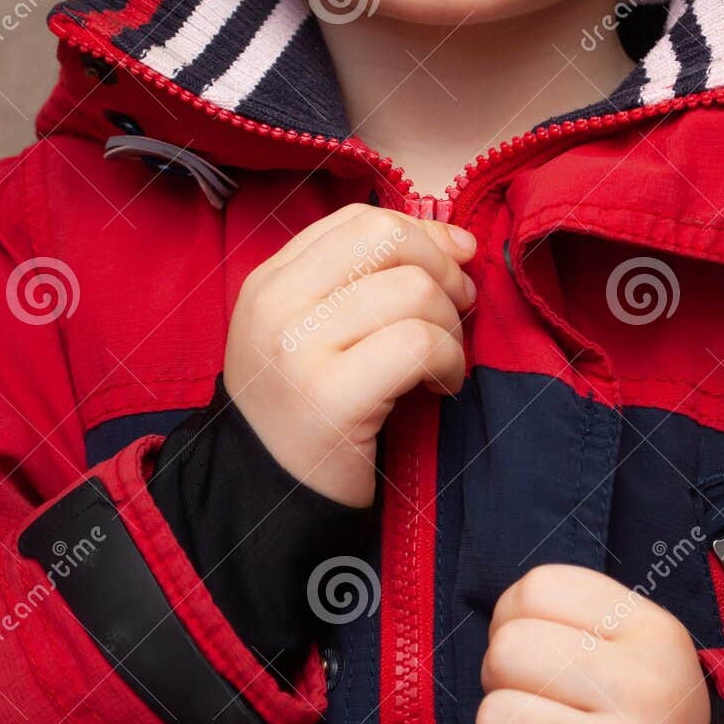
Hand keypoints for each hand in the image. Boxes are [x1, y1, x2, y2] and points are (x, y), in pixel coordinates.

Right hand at [224, 203, 476, 506]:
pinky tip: (442, 387)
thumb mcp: (315, 335)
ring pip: (413, 291)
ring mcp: (297, 348)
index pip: (360, 220)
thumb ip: (366, 282)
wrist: (267, 502)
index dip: (423, 233)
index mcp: (270, 281)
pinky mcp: (331, 396)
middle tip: (457, 314)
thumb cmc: (308, 416)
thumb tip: (457, 241)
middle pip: (388, 239)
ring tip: (443, 363)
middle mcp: (276, 304)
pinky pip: (420, 344)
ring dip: (451, 327)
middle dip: (443, 271)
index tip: (455, 264)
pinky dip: (450, 362)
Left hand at [477, 564, 710, 723]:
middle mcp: (645, 693)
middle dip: (507, 680)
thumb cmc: (637, 718)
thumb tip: (497, 622)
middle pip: (506, 651)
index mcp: (655, 635)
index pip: (538, 589)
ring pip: (493, 719)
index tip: (544, 654)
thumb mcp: (632, 645)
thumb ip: (568, 615)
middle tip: (543, 706)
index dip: (518, 620)